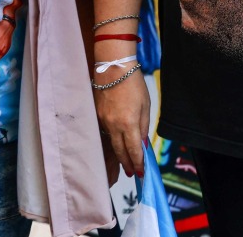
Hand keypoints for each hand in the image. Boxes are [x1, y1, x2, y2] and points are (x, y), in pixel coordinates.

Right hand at [93, 67, 148, 181]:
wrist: (113, 68)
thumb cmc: (133, 84)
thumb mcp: (145, 105)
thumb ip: (143, 126)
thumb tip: (142, 142)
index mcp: (128, 123)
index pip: (133, 150)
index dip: (137, 163)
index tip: (141, 172)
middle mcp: (114, 125)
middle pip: (120, 151)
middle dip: (127, 164)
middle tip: (132, 173)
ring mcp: (103, 121)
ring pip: (112, 142)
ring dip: (119, 153)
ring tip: (126, 162)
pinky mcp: (97, 116)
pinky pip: (106, 132)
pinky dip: (113, 140)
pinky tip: (117, 143)